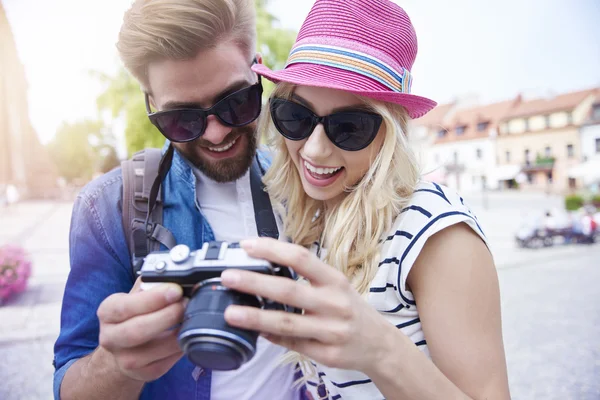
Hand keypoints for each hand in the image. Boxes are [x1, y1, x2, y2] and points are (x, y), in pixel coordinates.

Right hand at [96, 278, 186, 381]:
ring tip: (190, 320)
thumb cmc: (136, 314)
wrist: (124, 346)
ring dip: (176, 334)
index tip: (175, 290)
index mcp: (108, 312)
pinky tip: (185, 337)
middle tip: (185, 304)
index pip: (126, 306)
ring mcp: (123, 359)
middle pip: (137, 331)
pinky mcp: (140, 374)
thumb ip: (152, 283)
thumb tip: (175, 271)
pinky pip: (164, 364)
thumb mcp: (137, 294)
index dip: (153, 299)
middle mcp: (110, 337)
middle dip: (167, 316)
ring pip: (152, 351)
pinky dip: (178, 350)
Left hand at [220, 238, 395, 373]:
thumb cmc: (350, 308)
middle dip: (255, 283)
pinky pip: (292, 345)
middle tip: (228, 276)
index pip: (301, 258)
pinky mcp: (327, 354)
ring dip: (256, 318)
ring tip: (231, 313)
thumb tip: (263, 267)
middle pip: (289, 291)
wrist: (379, 343)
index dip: (272, 249)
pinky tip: (254, 332)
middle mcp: (334, 304)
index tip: (247, 245)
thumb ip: (305, 277)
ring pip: (287, 324)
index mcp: (334, 280)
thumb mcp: (335, 285)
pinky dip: (271, 337)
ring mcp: (331, 331)